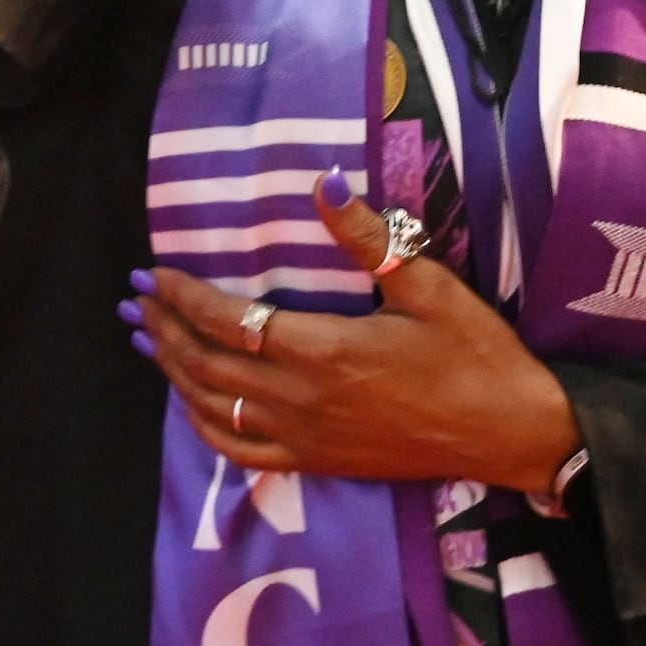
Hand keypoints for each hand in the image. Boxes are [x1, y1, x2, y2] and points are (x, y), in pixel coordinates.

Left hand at [127, 174, 582, 492]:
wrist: (510, 434)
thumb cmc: (475, 356)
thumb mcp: (429, 287)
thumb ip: (367, 237)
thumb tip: (322, 183)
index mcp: (324, 351)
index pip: (230, 321)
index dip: (185, 296)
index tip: (154, 272)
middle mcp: (302, 399)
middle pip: (207, 365)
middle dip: (164, 329)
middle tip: (135, 299)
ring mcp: (305, 437)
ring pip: (214, 407)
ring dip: (172, 373)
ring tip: (147, 341)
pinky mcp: (317, 462)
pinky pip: (241, 450)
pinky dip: (205, 424)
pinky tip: (192, 404)